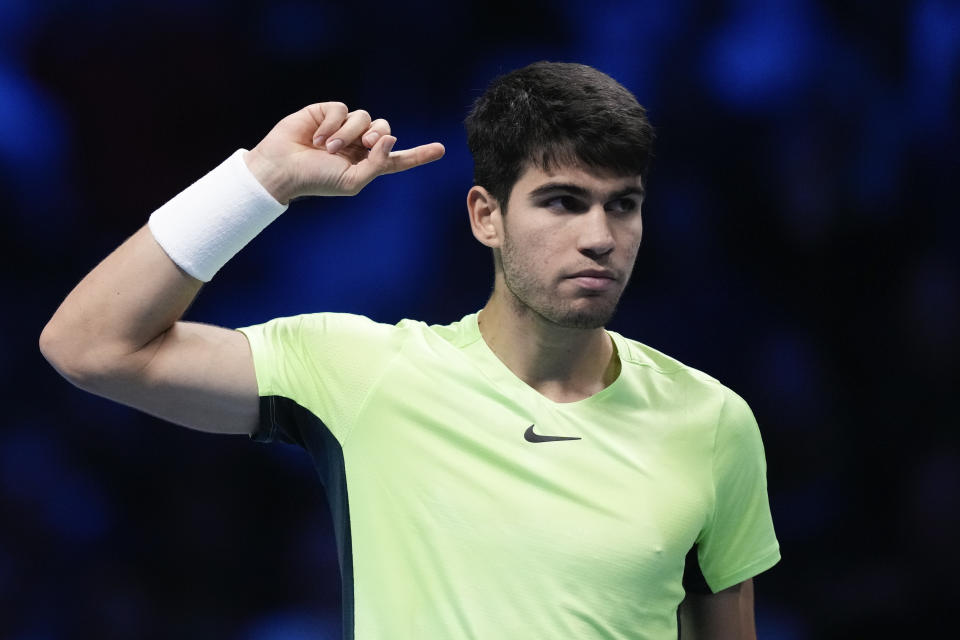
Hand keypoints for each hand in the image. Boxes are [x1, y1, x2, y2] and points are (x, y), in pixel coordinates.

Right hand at [244, 102, 445, 203]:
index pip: (398, 159)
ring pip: (364, 117)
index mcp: (368, 164)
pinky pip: (341, 109)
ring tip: (328, 148)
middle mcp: (358, 144)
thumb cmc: (316, 180)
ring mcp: (343, 127)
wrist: (283, 168)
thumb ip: (377, 164)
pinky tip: (317, 136)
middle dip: (377, 136)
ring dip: (348, 133)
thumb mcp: (352, 181)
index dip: (419, 154)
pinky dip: (331, 124)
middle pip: (385, 130)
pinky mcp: (326, 113)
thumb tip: (391, 138)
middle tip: (364, 144)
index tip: (441, 149)